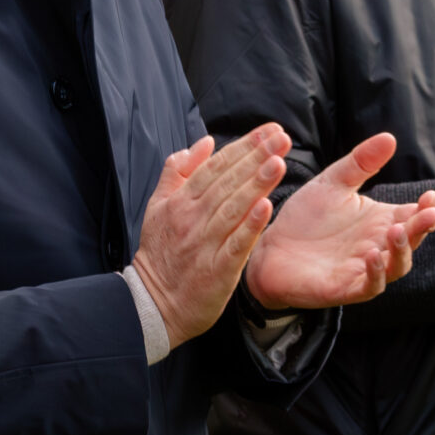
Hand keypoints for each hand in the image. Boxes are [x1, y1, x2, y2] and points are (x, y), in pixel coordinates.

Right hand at [130, 128, 289, 347]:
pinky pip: (235, 244)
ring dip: (256, 184)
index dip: (243, 147)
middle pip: (227, 182)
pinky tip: (266, 207)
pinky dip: (250, 226)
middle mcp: (192, 219)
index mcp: (180, 202)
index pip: (216, 167)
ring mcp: (204, 244)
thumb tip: (204, 143)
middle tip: (282, 138)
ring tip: (279, 163)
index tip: (269, 131)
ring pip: (233, 208)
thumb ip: (178, 171)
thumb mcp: (158, 206)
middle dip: (256, 157)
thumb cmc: (160, 253)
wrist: (152, 304)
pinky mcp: (216, 270)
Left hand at [245, 133, 434, 309]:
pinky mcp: (344, 288)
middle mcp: (378, 246)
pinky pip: (369, 286)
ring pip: (397, 266)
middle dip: (423, 228)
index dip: (428, 209)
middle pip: (412, 240)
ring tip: (397, 232)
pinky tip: (372, 256)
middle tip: (429, 214)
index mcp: (381, 221)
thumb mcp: (333, 183)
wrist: (269, 248)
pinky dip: (376, 274)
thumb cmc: (305, 218)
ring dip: (402, 251)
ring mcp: (363, 269)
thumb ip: (361, 163)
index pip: (415, 216)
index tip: (430, 195)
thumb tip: (390, 137)